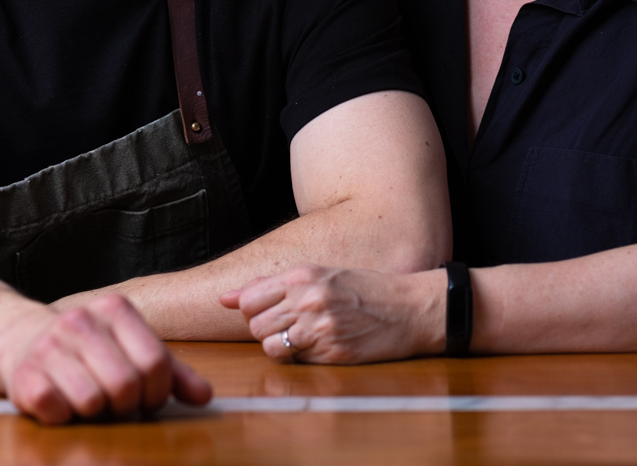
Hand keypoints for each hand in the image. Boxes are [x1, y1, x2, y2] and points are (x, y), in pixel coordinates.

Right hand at [0, 294, 211, 422]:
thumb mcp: (133, 349)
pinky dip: (63, 417)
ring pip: (93, 402)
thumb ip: (171, 372)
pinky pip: (57, 411)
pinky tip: (61, 402)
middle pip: (126, 385)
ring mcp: (49, 346)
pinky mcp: (24, 375)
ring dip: (94, 414)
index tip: (146, 398)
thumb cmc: (90, 349)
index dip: (157, 393)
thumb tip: (205, 397)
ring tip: (88, 400)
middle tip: (115, 404)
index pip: (155, 362)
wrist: (22, 338)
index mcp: (115, 308)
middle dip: (126, 406)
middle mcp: (81, 320)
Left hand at [221, 264, 443, 364]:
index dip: (252, 311)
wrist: (410, 307)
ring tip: (303, 338)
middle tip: (289, 326)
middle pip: (255, 326)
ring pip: (272, 348)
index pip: (249, 300)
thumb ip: (273, 284)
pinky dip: (304, 358)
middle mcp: (308, 299)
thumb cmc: (365, 289)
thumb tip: (226, 297)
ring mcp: (320, 328)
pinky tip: (323, 345)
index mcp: (303, 275)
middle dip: (266, 331)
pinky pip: (299, 362)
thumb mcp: (321, 274)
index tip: (268, 312)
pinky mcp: (333, 353)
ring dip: (281, 347)